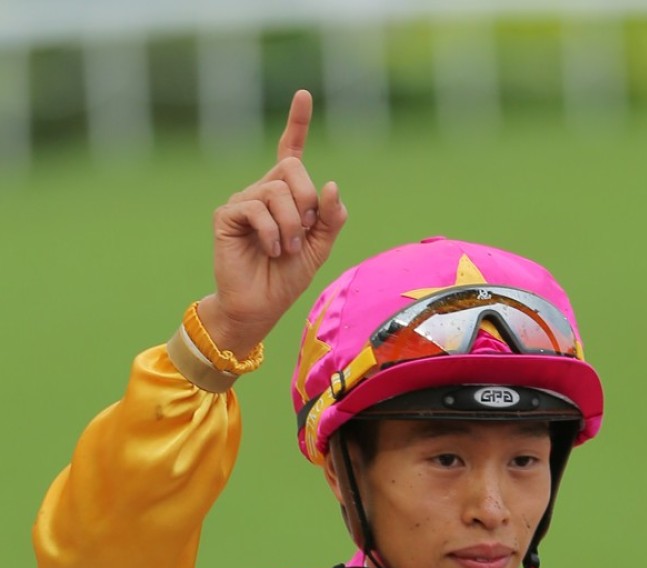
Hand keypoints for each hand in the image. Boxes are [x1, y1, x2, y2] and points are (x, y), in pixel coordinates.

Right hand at [198, 89, 347, 357]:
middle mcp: (263, 191)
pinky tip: (272, 250)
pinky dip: (272, 232)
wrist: (261, 304)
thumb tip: (331, 184)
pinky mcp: (226, 215)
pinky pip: (255, 208)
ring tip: (287, 249)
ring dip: (291, 225)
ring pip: (276, 191)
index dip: (297, 122)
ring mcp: (243, 200)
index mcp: (287, 194)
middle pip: (293, 169)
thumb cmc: (289, 276)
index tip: (304, 94)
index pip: (290, 150)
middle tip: (304, 232)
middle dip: (308, 201)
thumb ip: (331, 217)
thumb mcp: (321, 246)